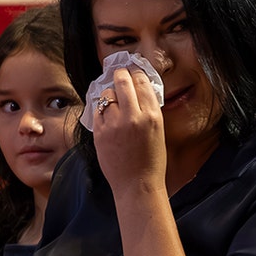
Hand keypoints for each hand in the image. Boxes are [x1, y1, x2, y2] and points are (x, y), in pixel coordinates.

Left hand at [93, 67, 165, 194]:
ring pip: (107, 94)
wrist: (136, 184)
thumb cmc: (151, 160)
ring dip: (110, 94)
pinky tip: (107, 113)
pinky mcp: (99, 133)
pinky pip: (97, 110)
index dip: (136, 72)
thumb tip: (139, 89)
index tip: (133, 71)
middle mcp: (133, 116)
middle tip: (119, 74)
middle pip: (122, 80)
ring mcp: (114, 124)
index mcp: (152, 115)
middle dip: (120, 74)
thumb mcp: (158, 131)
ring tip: (114, 100)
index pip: (142, 81)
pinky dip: (102, 108)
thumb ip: (149, 110)